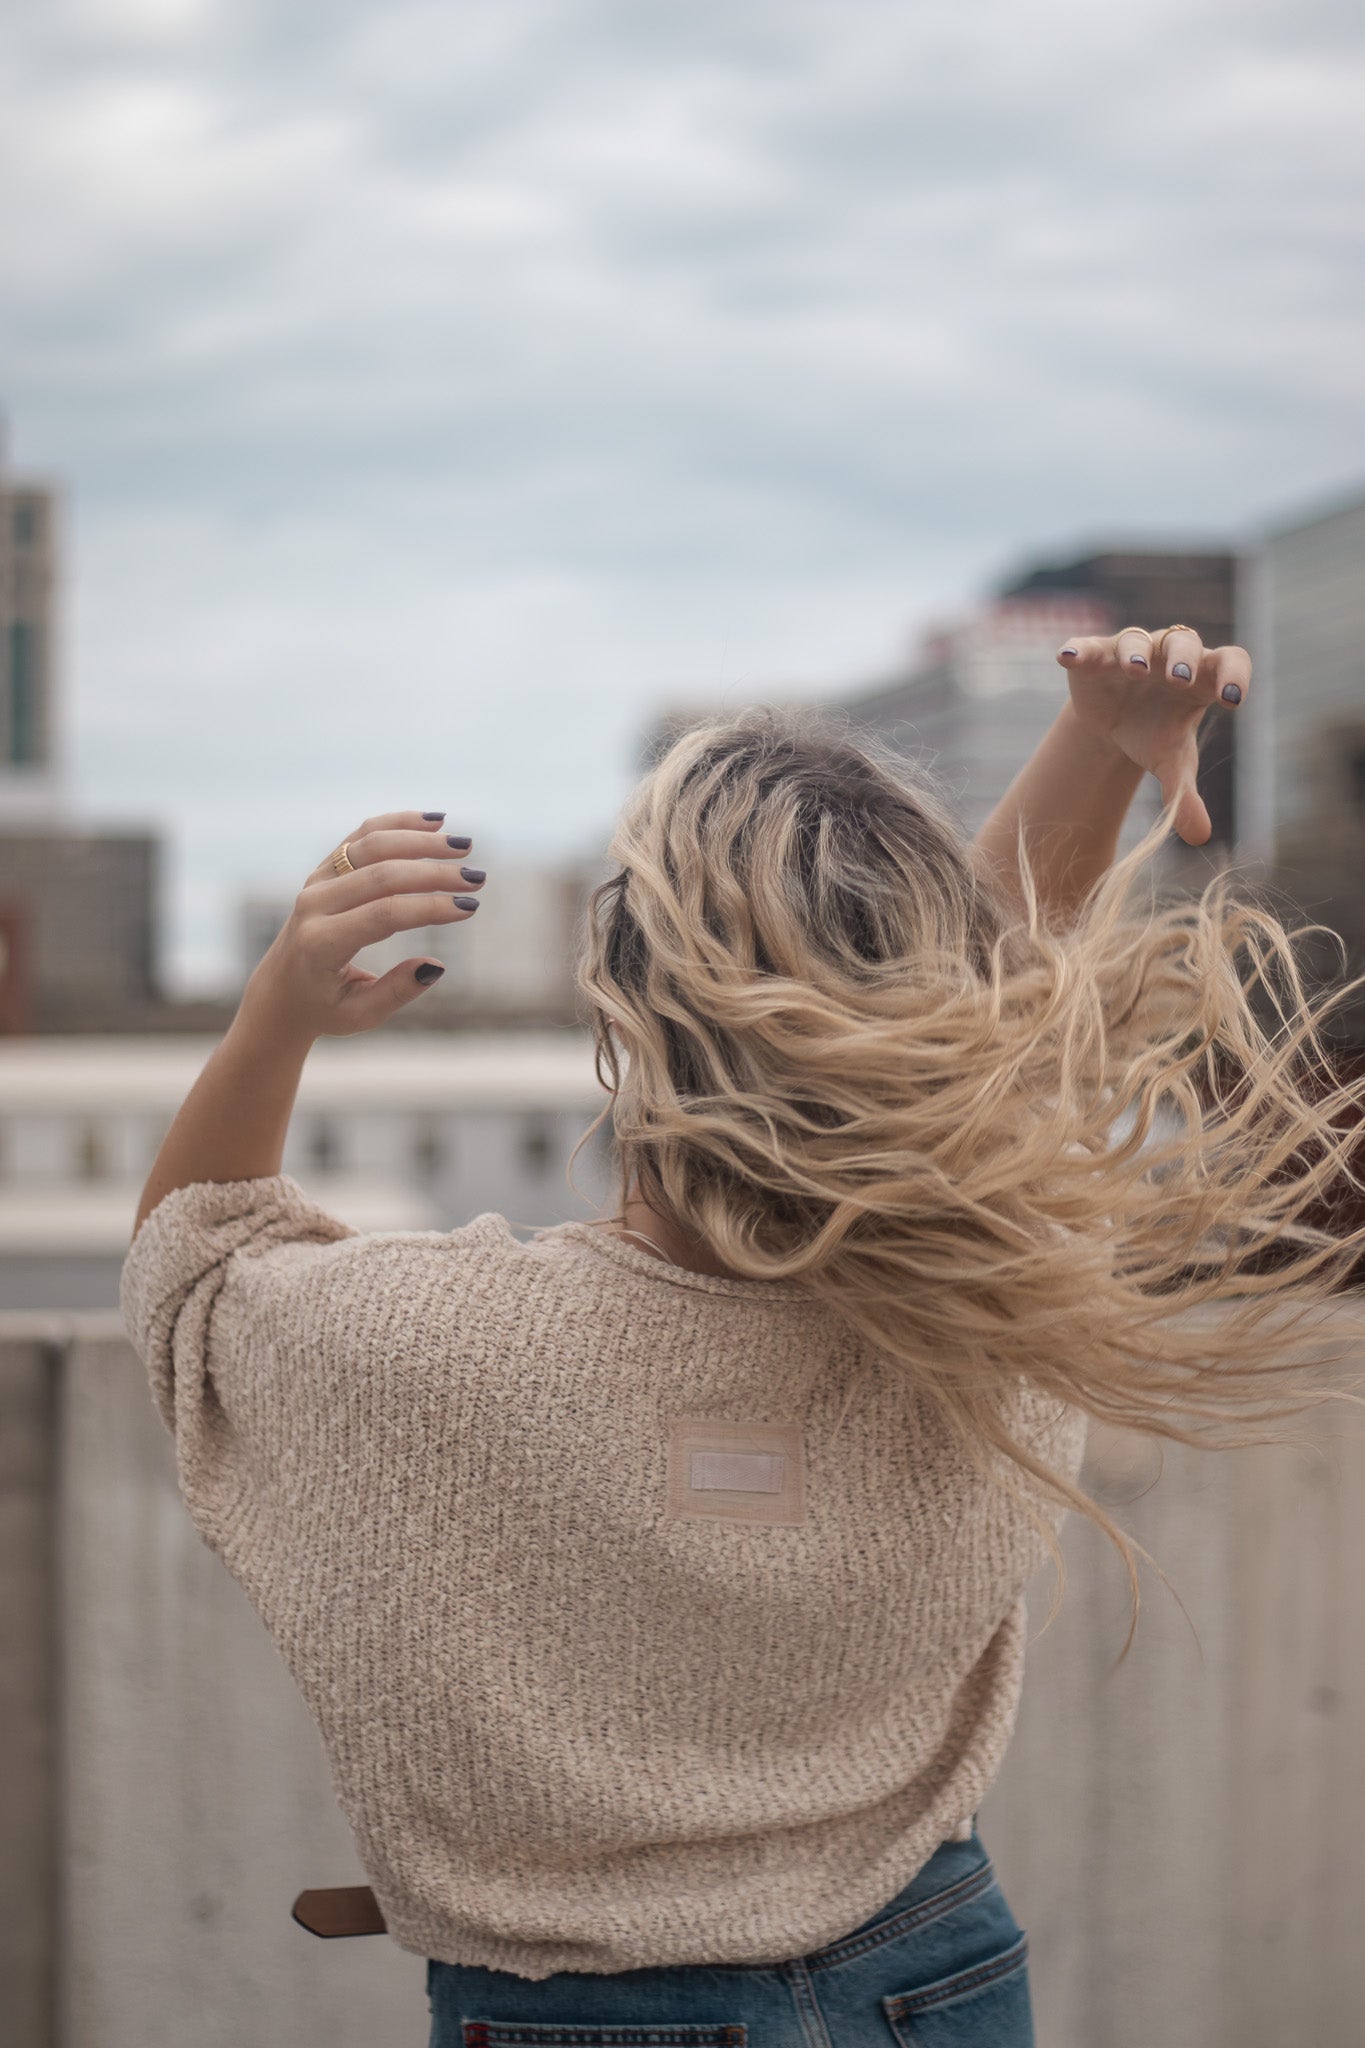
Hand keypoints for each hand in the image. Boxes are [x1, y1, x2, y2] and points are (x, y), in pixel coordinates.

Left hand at [238, 810, 485, 1043]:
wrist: (280, 990)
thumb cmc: (324, 1007)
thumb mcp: (360, 1015)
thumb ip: (396, 992)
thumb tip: (436, 966)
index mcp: (321, 943)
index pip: (383, 915)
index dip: (429, 907)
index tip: (469, 907)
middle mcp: (314, 905)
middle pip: (381, 874)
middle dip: (433, 873)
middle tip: (476, 878)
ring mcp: (317, 881)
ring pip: (372, 845)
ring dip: (420, 841)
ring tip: (463, 845)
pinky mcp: (325, 868)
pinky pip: (363, 836)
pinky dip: (398, 823)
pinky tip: (434, 822)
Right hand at [1057, 625, 1250, 846]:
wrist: (1113, 724)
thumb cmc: (1154, 735)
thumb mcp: (1170, 764)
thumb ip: (1184, 796)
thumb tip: (1200, 837)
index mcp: (1201, 678)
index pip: (1229, 661)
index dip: (1233, 674)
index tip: (1232, 699)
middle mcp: (1169, 657)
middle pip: (1184, 643)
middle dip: (1183, 659)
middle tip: (1180, 680)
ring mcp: (1131, 653)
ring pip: (1138, 640)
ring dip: (1136, 652)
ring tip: (1135, 670)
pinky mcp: (1093, 656)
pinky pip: (1086, 646)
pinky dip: (1077, 649)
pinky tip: (1066, 658)